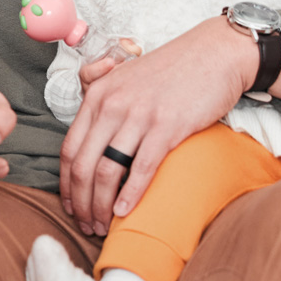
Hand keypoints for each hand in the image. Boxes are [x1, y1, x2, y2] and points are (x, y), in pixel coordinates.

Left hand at [60, 17, 258, 235]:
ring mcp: (138, 116)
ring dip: (101, 205)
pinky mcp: (167, 126)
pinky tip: (125, 213)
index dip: (66, 184)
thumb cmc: (170, 71)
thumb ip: (101, 99)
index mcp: (97, 95)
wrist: (213, 54)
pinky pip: (141, 169)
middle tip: (86, 226)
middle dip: (80, 202)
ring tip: (104, 226)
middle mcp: (112, 105)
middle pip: (82, 165)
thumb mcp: (125, 77)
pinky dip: (130, 196)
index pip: (68, 149)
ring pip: (106, 171)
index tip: (70, 206)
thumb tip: (88, 134)